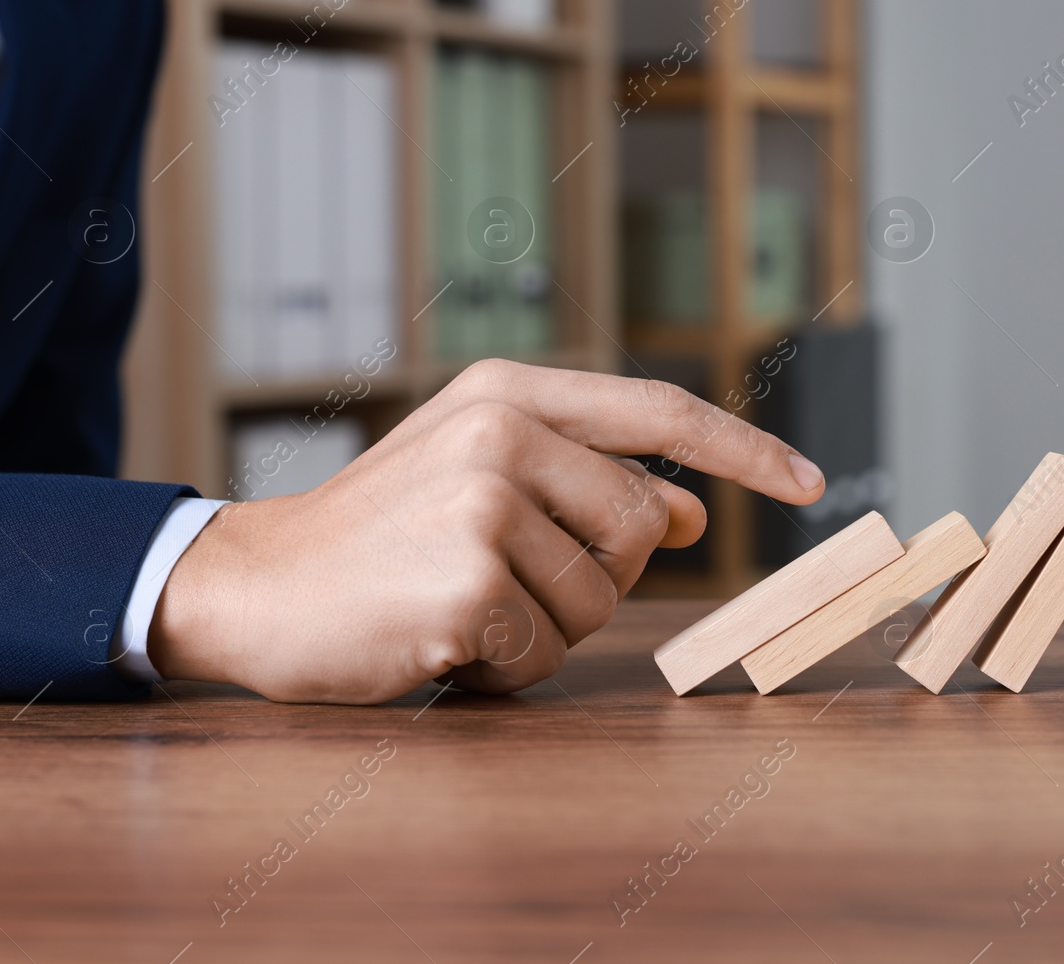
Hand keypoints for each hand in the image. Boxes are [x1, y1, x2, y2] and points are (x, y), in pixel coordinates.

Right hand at [149, 359, 824, 702]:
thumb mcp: (483, 480)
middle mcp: (501, 433)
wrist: (255, 584)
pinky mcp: (470, 582)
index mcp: (508, 393)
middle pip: (638, 525)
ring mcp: (484, 504)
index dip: (742, 449)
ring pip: (600, 597)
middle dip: (591, 574)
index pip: (659, 409)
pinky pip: (545, 652)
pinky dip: (505, 670)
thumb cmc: (380, 534)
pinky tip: (442, 642)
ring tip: (463, 606)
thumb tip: (686, 510)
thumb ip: (588, 482)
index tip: (808, 480)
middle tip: (503, 578)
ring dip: (544, 628)